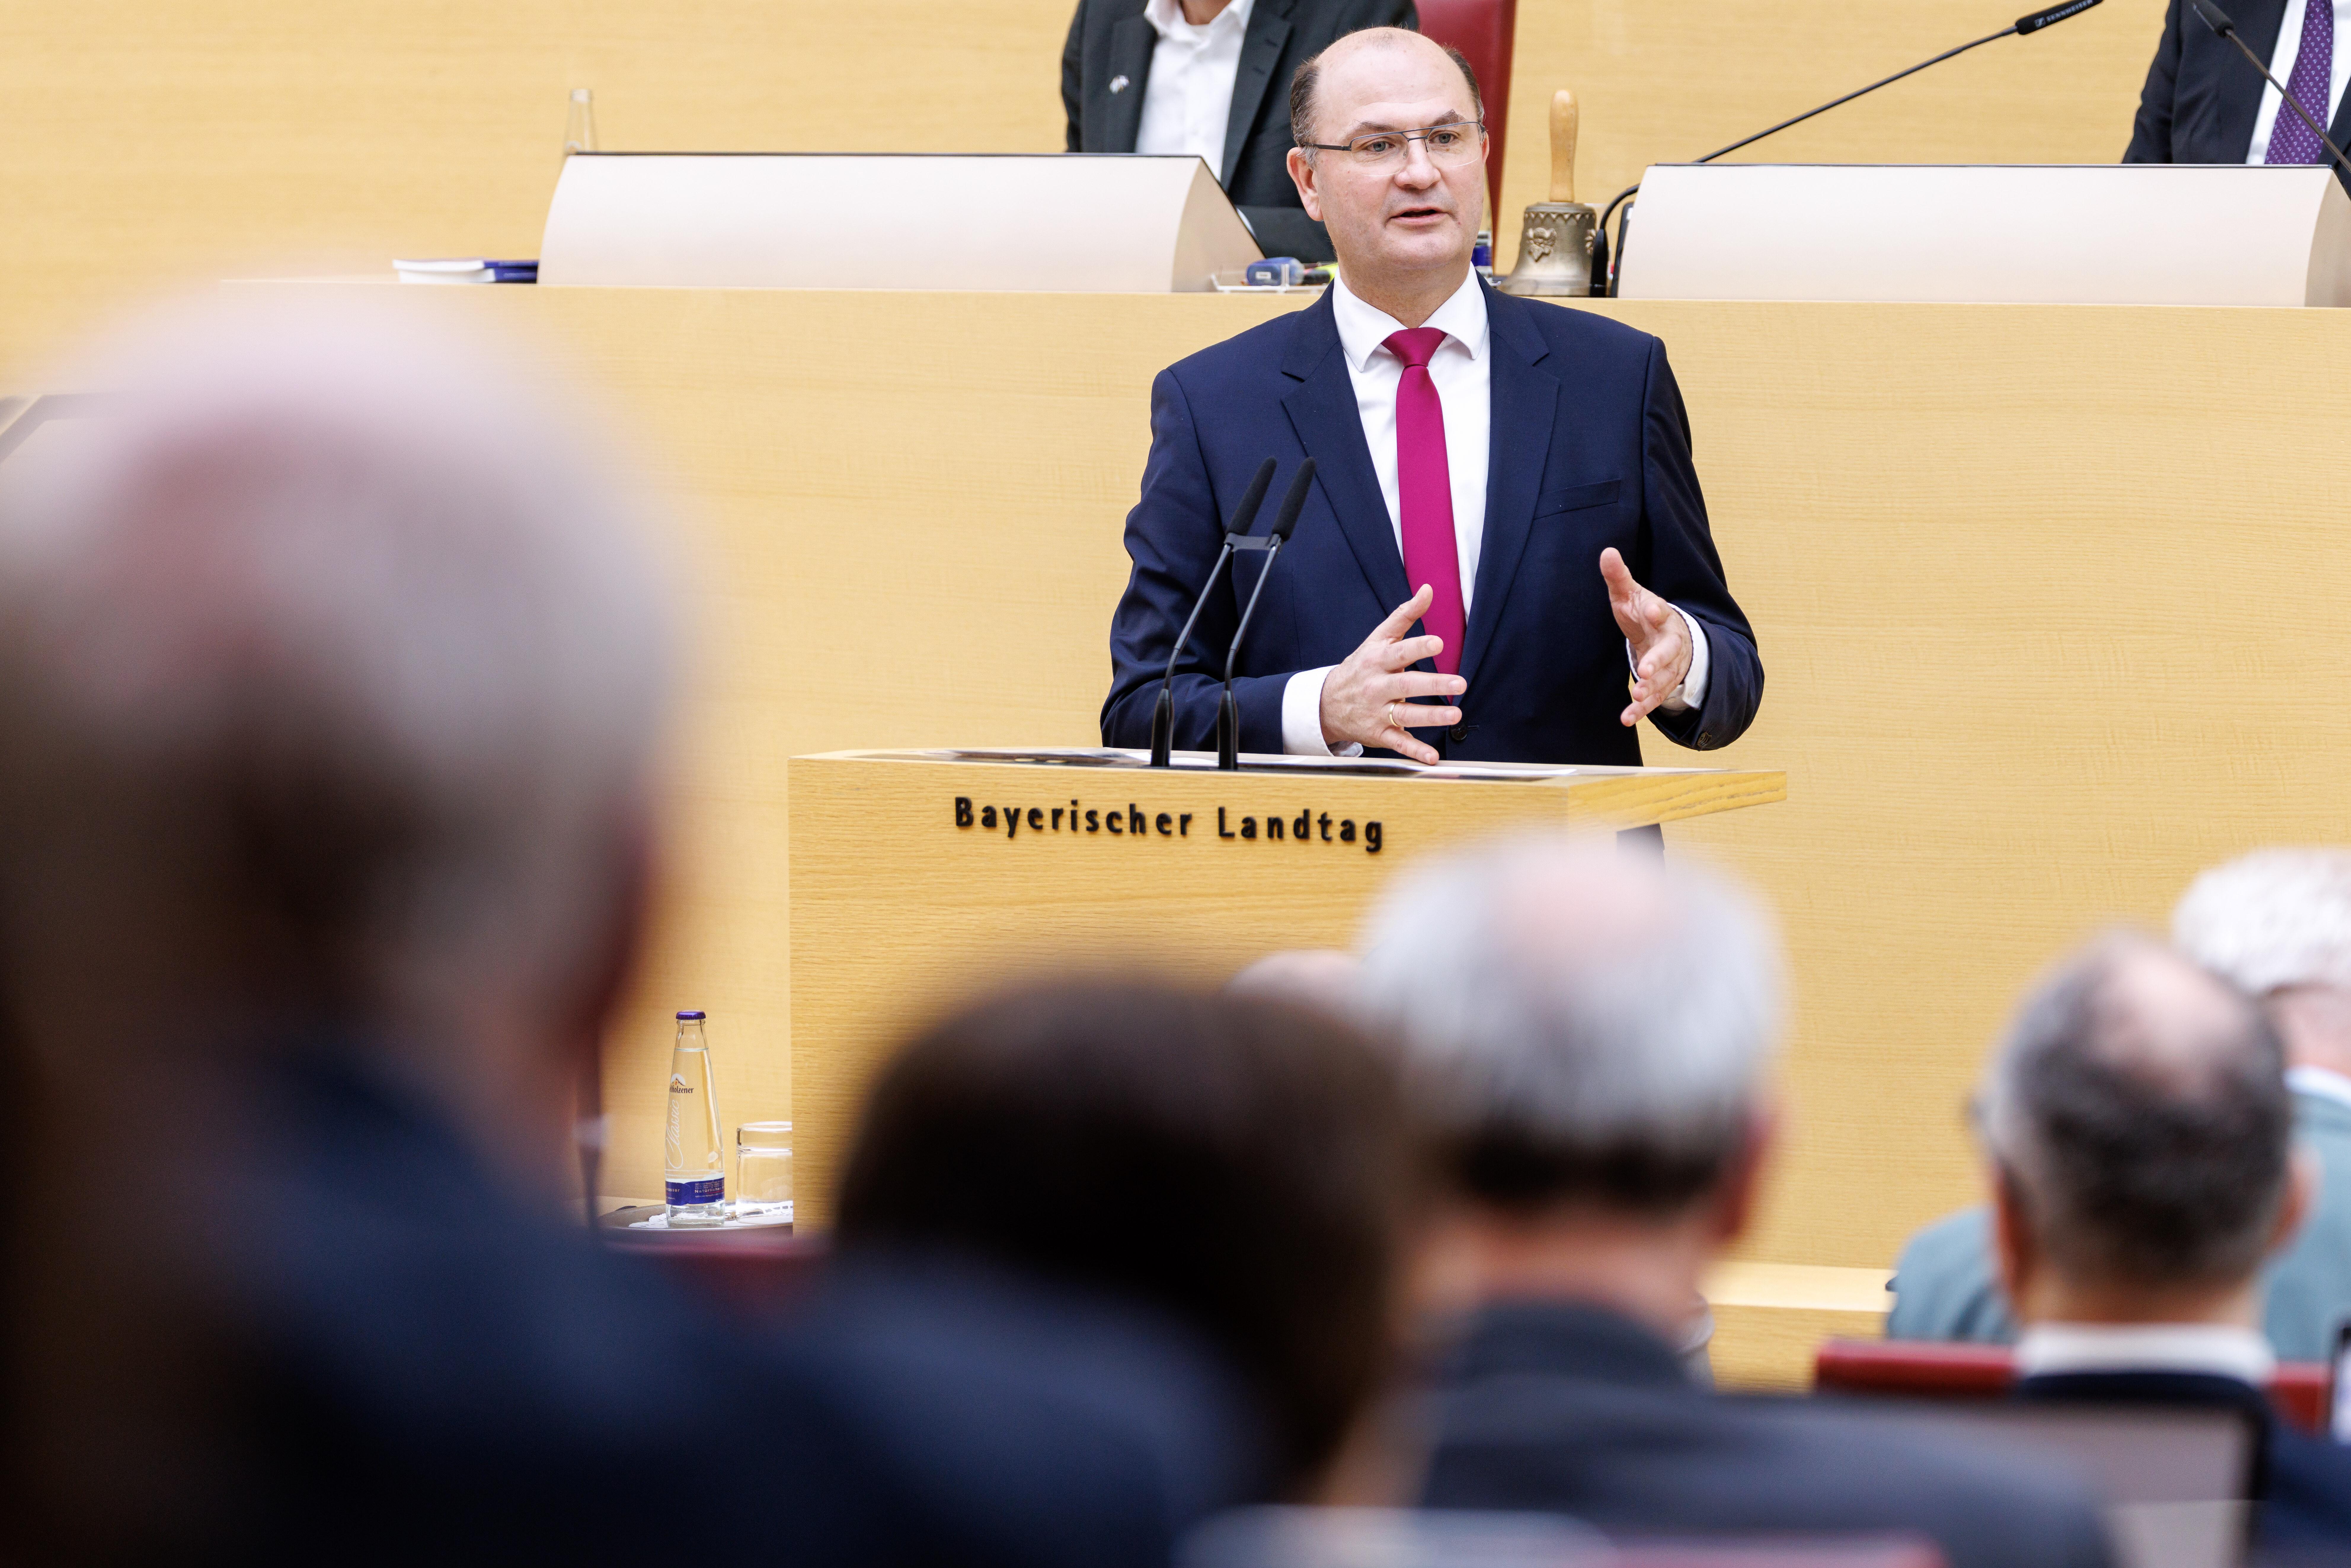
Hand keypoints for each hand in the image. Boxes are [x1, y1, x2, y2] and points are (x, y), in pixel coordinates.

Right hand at [1319, 585, 1466, 764]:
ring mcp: (1377, 711)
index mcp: (1377, 660)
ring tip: (1455, 716)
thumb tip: (1427, 590)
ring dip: (1430, 717)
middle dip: (1433, 684)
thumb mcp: (1378, 638)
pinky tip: (1433, 757)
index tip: (1438, 643)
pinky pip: (1398, 743)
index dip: (1418, 648)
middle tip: (1459, 683)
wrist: (1326, 703)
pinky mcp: (1379, 733)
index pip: (1399, 652)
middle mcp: (1377, 686)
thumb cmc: (1361, 667)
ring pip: (1405, 715)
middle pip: (1406, 685)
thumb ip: (1405, 615)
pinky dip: (1415, 751)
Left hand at [1601, 547, 1689, 727]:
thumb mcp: (1630, 593)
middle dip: (1658, 660)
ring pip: (1664, 678)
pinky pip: (1654, 699)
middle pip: (1669, 651)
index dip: (1655, 610)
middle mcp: (1670, 641)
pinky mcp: (1663, 684)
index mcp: (1661, 615)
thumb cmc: (1643, 612)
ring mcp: (1669, 665)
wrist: (1667, 635)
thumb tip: (1606, 551)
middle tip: (1645, 670)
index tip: (1649, 609)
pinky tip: (1626, 718)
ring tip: (1638, 696)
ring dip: (1651, 689)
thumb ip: (1619, 576)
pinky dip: (1641, 709)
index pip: (1661, 611)